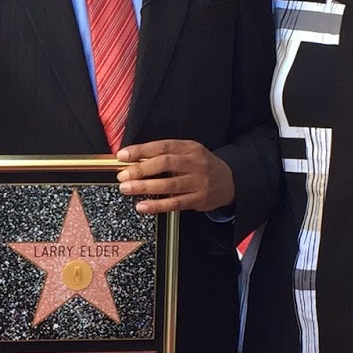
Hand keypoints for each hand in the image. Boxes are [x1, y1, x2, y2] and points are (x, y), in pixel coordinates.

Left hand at [116, 140, 234, 214]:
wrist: (230, 181)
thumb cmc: (201, 166)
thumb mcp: (188, 153)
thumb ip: (166, 155)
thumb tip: (134, 160)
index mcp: (190, 148)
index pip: (162, 146)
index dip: (141, 150)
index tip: (123, 155)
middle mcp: (195, 163)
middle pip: (165, 163)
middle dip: (141, 169)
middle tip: (123, 175)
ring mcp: (198, 182)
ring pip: (169, 184)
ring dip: (145, 187)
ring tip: (127, 189)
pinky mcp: (199, 199)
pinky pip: (175, 203)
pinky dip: (157, 205)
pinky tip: (142, 206)